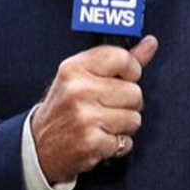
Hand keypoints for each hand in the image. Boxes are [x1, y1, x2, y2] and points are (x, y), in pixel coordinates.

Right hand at [29, 35, 158, 186]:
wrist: (39, 146)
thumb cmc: (65, 108)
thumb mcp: (83, 77)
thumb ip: (118, 61)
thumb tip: (150, 43)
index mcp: (75, 68)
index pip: (122, 58)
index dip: (131, 71)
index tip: (124, 79)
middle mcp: (78, 90)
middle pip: (135, 92)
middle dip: (128, 104)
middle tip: (107, 107)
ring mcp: (85, 117)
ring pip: (135, 119)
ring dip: (124, 126)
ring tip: (103, 124)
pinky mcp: (91, 142)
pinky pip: (127, 142)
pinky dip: (117, 144)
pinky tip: (100, 139)